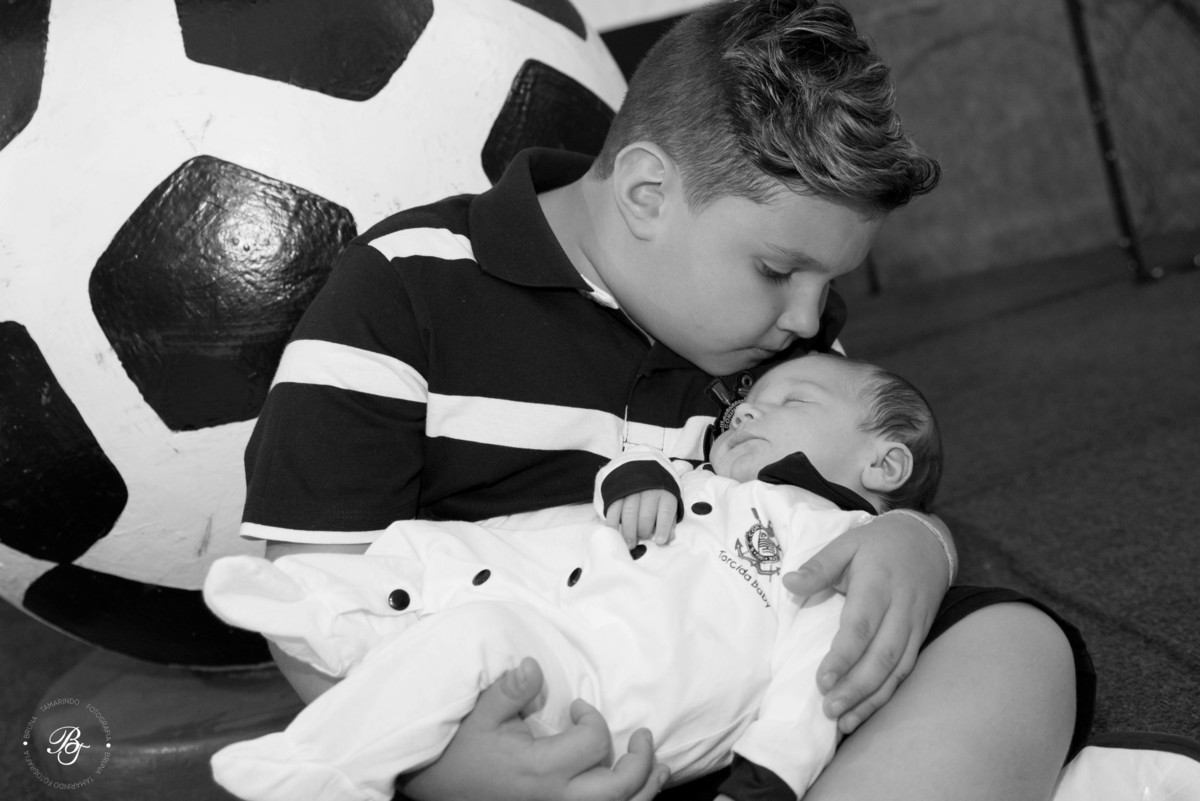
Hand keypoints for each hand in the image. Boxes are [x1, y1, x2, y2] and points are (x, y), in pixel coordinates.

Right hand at [401, 657, 669, 800]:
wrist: (437, 790)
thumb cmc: (458, 756)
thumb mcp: (479, 717)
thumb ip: (509, 691)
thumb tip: (534, 666)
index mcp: (540, 768)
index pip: (593, 743)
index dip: (594, 719)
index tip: (579, 707)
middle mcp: (556, 798)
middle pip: (620, 787)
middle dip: (641, 759)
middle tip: (643, 736)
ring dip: (647, 787)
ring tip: (659, 765)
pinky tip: (640, 789)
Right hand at [605, 490, 678, 547]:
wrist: (641, 472)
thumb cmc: (657, 495)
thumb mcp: (667, 505)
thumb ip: (669, 523)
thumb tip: (668, 540)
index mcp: (665, 494)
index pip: (665, 512)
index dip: (663, 528)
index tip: (659, 541)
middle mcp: (649, 490)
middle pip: (646, 515)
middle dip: (643, 532)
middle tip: (640, 541)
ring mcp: (631, 490)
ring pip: (629, 513)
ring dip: (628, 532)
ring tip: (629, 544)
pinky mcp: (617, 493)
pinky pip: (613, 509)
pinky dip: (613, 523)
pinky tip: (615, 533)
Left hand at [782, 514, 948, 733]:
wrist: (928, 540)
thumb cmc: (879, 544)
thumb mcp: (846, 544)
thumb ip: (818, 566)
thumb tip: (788, 583)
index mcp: (878, 585)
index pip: (860, 626)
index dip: (843, 656)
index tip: (822, 681)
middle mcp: (900, 610)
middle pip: (881, 656)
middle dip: (855, 687)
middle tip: (829, 709)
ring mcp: (914, 626)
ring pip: (896, 669)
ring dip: (871, 698)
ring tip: (844, 721)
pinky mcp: (921, 636)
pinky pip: (906, 670)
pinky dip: (887, 693)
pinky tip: (867, 710)